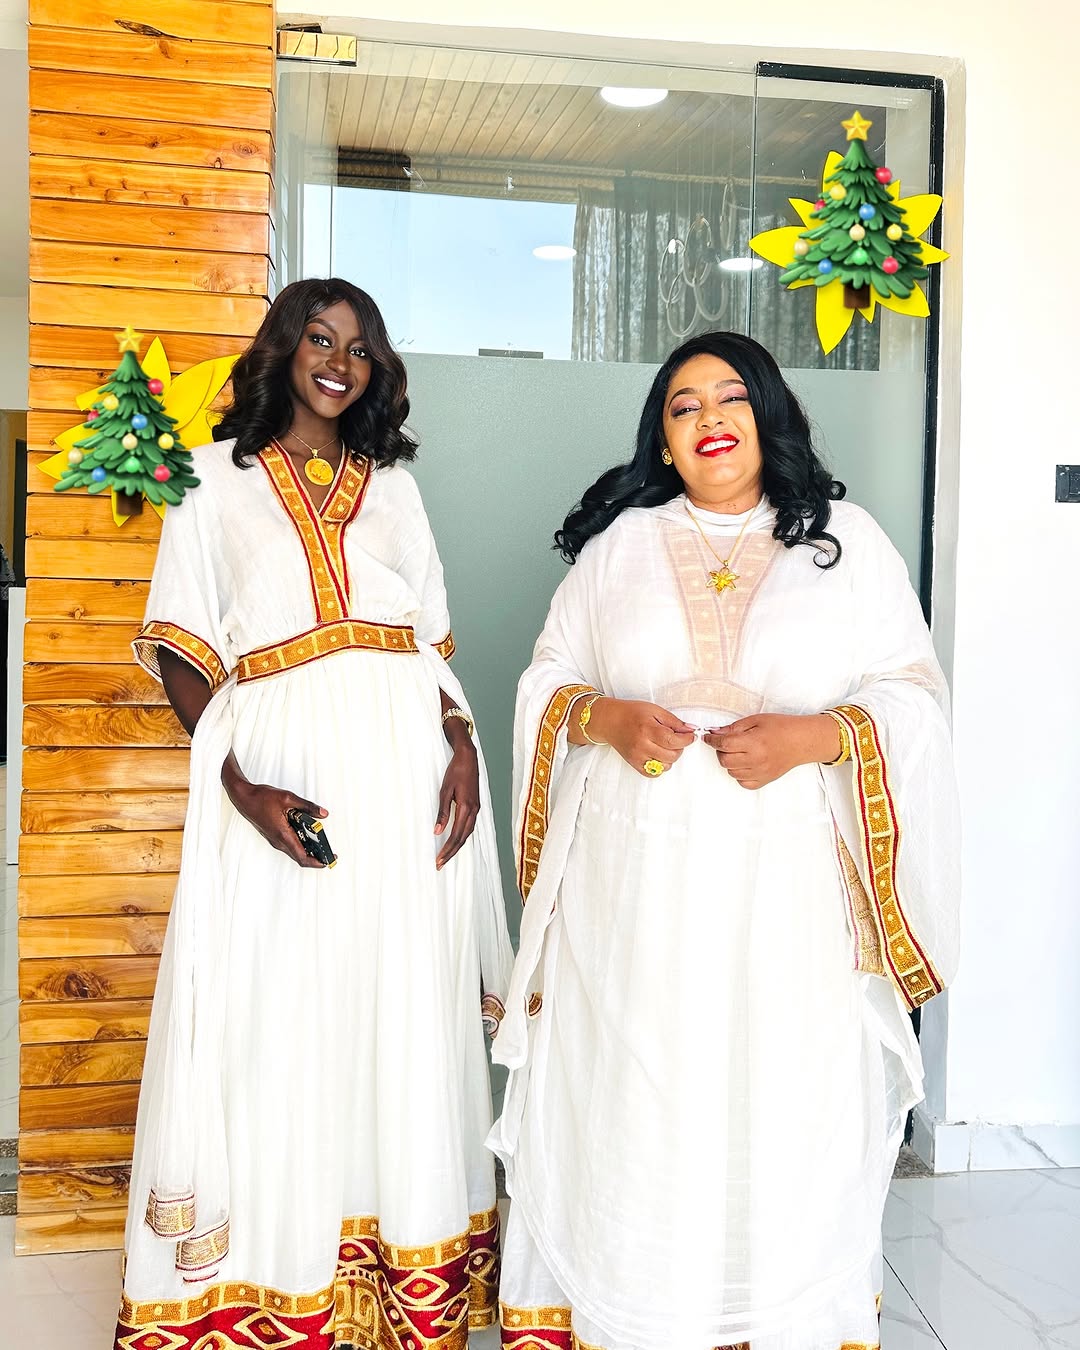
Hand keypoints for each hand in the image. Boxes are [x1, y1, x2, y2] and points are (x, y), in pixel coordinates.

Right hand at [223, 769, 329, 868]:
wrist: (244, 798)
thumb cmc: (261, 798)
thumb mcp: (288, 798)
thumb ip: (307, 807)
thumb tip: (323, 814)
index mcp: (283, 835)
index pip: (302, 856)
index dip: (317, 861)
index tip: (328, 860)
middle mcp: (278, 841)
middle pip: (299, 856)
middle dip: (316, 857)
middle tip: (329, 853)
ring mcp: (275, 839)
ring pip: (294, 850)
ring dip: (308, 850)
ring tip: (322, 843)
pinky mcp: (274, 835)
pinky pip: (289, 844)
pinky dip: (301, 843)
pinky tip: (308, 833)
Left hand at [435, 739, 479, 869]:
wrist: (468, 758)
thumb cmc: (455, 772)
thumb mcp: (444, 791)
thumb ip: (442, 812)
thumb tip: (437, 832)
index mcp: (466, 807)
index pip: (456, 835)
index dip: (447, 849)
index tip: (438, 860)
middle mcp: (474, 811)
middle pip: (463, 838)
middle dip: (451, 853)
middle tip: (439, 864)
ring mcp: (476, 809)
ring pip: (467, 834)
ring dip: (456, 847)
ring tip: (445, 856)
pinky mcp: (475, 806)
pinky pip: (469, 827)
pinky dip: (462, 837)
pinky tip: (455, 841)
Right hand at [587, 698, 694, 777]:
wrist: (610, 721)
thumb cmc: (631, 713)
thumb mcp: (655, 710)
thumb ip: (674, 722)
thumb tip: (691, 730)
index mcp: (647, 729)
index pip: (673, 741)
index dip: (687, 740)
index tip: (691, 736)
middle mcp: (642, 745)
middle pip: (672, 755)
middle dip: (680, 747)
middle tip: (676, 738)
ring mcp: (637, 757)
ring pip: (666, 766)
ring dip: (671, 757)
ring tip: (665, 745)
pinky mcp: (634, 764)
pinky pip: (655, 773)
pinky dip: (661, 766)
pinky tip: (658, 754)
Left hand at [704, 713, 840, 790]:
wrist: (802, 741)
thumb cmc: (782, 727)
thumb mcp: (757, 720)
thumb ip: (735, 728)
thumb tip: (716, 733)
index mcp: (754, 742)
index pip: (723, 744)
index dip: (712, 740)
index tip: (708, 737)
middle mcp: (756, 760)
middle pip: (724, 760)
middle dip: (720, 750)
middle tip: (726, 743)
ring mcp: (760, 772)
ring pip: (731, 772)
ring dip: (729, 762)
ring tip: (738, 752)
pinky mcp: (765, 780)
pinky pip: (743, 782)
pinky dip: (739, 774)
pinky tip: (745, 764)